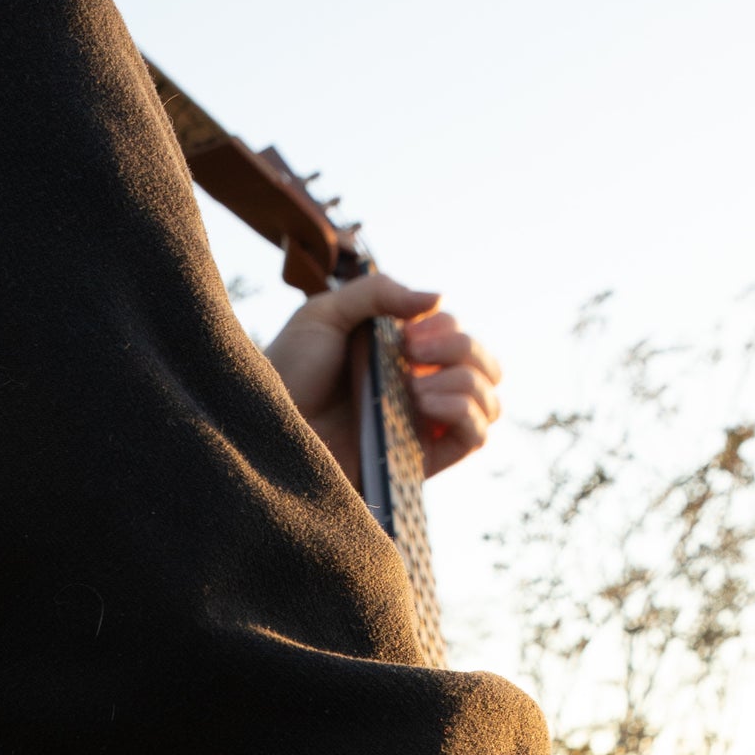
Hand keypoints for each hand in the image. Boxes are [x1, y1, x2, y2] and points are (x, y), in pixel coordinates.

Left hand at [262, 271, 502, 490]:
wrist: (266, 426)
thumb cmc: (288, 372)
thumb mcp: (325, 315)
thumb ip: (377, 293)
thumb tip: (438, 297)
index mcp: (405, 356)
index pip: (459, 336)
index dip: (445, 327)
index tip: (406, 332)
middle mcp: (421, 389)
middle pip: (485, 366)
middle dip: (461, 348)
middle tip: (411, 350)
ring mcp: (424, 426)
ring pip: (488, 400)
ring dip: (463, 381)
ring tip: (413, 386)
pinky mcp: (421, 461)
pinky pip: (475, 437)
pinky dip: (465, 412)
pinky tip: (425, 402)